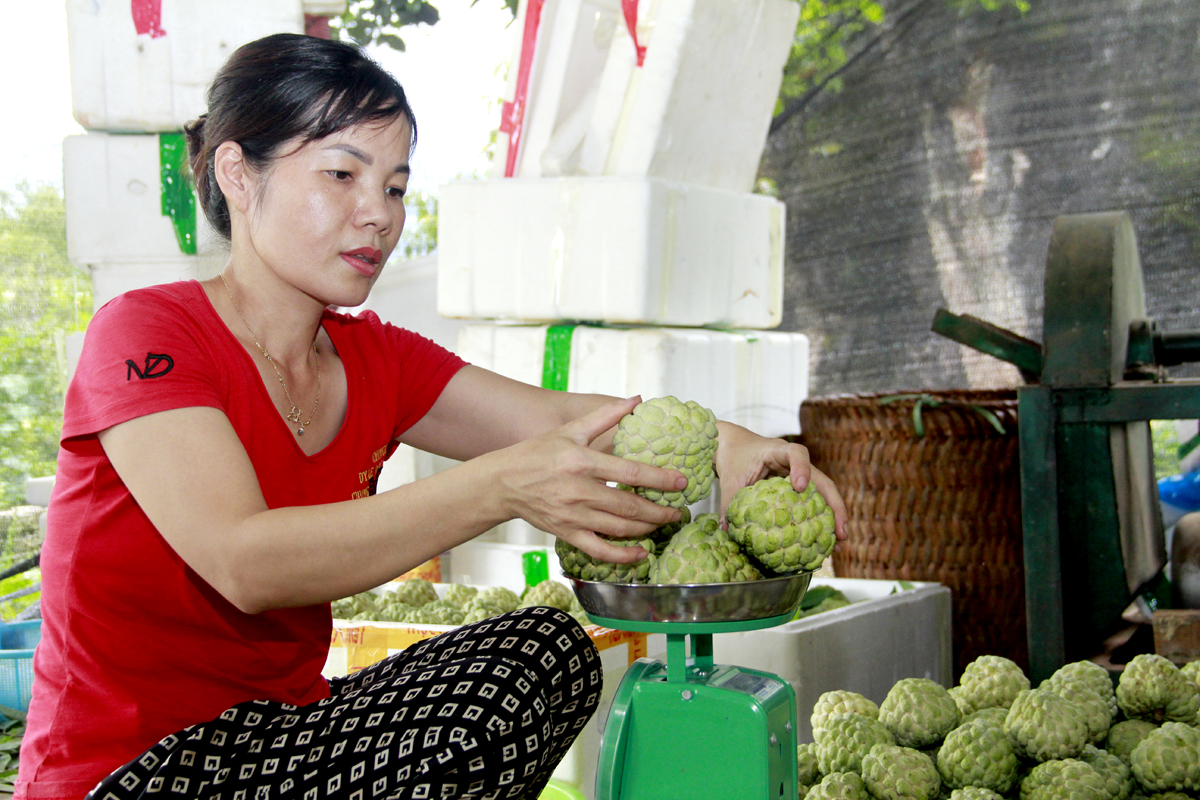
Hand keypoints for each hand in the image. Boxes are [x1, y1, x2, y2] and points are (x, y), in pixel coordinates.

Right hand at [495, 396, 685, 562]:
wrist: (503, 482)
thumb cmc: (537, 453)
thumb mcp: (571, 430)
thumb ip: (606, 415)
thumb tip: (635, 399)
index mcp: (582, 462)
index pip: (631, 473)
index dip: (661, 479)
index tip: (682, 481)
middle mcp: (579, 491)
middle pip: (630, 506)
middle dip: (660, 510)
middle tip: (679, 510)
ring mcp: (573, 516)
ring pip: (620, 528)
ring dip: (647, 529)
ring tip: (664, 523)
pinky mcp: (567, 533)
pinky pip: (600, 550)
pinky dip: (623, 556)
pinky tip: (641, 553)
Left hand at [714, 422, 847, 541]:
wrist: (735, 447)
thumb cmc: (734, 458)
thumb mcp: (729, 478)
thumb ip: (729, 502)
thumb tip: (726, 531)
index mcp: (777, 450)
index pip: (796, 453)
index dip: (801, 468)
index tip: (799, 486)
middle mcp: (795, 462)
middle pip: (822, 480)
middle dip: (834, 505)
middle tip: (840, 530)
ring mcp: (801, 474)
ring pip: (824, 493)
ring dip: (834, 515)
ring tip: (840, 540)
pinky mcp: (800, 487)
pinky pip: (815, 501)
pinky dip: (822, 518)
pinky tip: (826, 538)